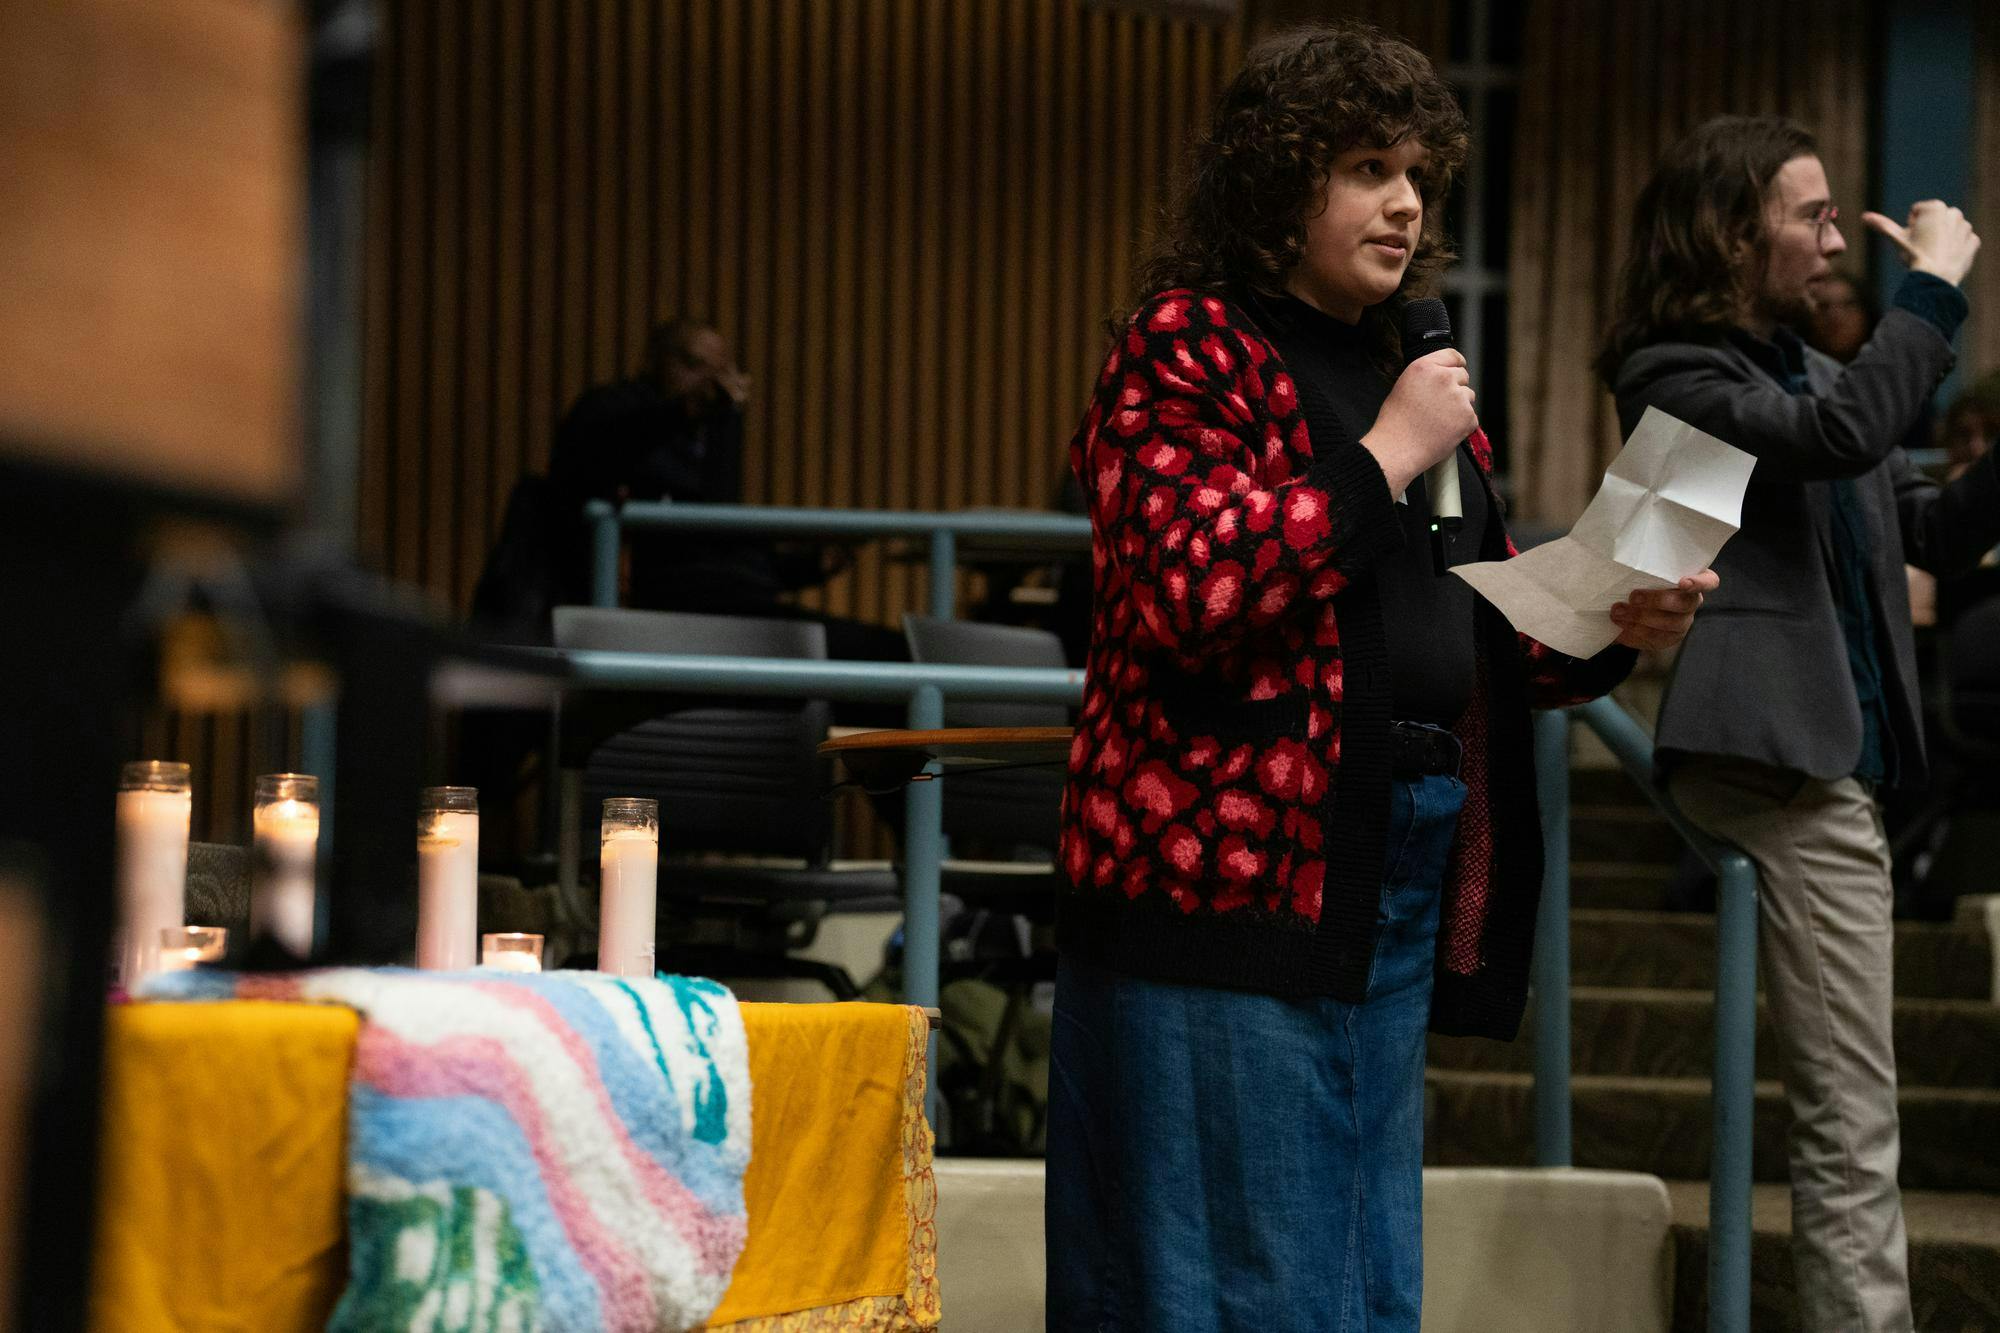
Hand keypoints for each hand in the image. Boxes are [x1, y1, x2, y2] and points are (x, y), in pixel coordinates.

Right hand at [1362, 349, 1477, 495]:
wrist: (1397, 449)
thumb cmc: (1395, 423)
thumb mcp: (1403, 386)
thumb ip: (1425, 376)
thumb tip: (1442, 376)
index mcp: (1425, 367)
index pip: (1452, 356)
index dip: (1456, 364)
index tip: (1457, 371)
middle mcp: (1444, 378)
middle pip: (1463, 375)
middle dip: (1456, 388)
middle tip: (1440, 406)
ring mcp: (1458, 397)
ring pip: (1469, 396)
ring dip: (1460, 406)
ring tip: (1439, 421)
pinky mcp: (1468, 417)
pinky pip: (1471, 417)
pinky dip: (1462, 425)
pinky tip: (1444, 431)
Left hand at [1610, 570, 1717, 650]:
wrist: (1632, 608)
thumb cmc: (1644, 581)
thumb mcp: (1647, 570)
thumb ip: (1648, 566)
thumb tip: (1627, 556)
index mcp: (1693, 581)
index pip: (1709, 581)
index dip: (1699, 583)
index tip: (1683, 582)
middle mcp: (1691, 603)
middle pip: (1684, 604)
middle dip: (1657, 601)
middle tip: (1633, 597)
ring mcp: (1682, 623)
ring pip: (1668, 624)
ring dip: (1640, 618)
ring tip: (1618, 611)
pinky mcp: (1668, 639)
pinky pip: (1655, 639)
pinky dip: (1634, 632)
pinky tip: (1619, 624)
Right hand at [1862, 200, 1980, 285]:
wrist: (1936, 278)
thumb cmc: (1914, 256)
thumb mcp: (1897, 239)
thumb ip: (1882, 225)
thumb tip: (1864, 216)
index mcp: (1935, 207)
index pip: (1917, 212)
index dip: (1910, 227)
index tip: (1912, 240)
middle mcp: (1953, 212)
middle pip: (1934, 220)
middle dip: (1928, 231)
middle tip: (1922, 248)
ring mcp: (1966, 227)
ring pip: (1948, 231)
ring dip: (1942, 239)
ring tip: (1934, 254)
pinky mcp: (1973, 241)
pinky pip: (1962, 243)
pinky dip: (1955, 249)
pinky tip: (1946, 259)